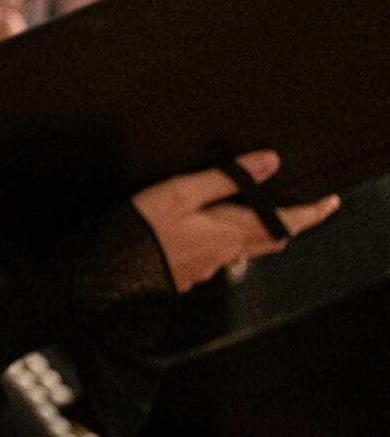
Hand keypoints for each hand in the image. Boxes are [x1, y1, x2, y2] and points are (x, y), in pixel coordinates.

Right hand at [130, 150, 339, 291]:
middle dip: (289, 225)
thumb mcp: (181, 191)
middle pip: (270, 241)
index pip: (284, 224)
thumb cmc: (142, 228)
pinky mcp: (184, 275)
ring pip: (244, 250)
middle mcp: (224, 254)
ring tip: (256, 216)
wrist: (106, 271)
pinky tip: (208, 234)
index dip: (310, 213)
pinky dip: (227, 243)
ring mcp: (205, 268)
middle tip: (302, 210)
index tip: (330, 202)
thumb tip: (271, 161)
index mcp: (229, 232)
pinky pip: (218, 258)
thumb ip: (226, 177)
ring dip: (257, 234)